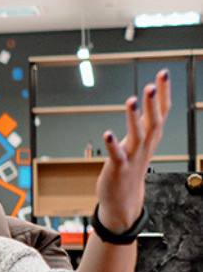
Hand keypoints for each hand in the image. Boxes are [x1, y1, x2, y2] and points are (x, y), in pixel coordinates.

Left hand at [95, 69, 170, 231]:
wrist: (124, 198)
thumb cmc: (130, 166)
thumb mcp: (142, 141)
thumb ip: (145, 121)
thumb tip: (150, 98)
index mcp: (151, 137)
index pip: (161, 112)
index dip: (163, 93)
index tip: (163, 73)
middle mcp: (145, 146)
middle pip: (153, 121)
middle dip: (153, 103)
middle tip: (152, 84)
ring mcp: (133, 157)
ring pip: (137, 136)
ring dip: (134, 119)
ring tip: (131, 101)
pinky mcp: (119, 168)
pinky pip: (117, 155)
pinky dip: (113, 144)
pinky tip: (107, 132)